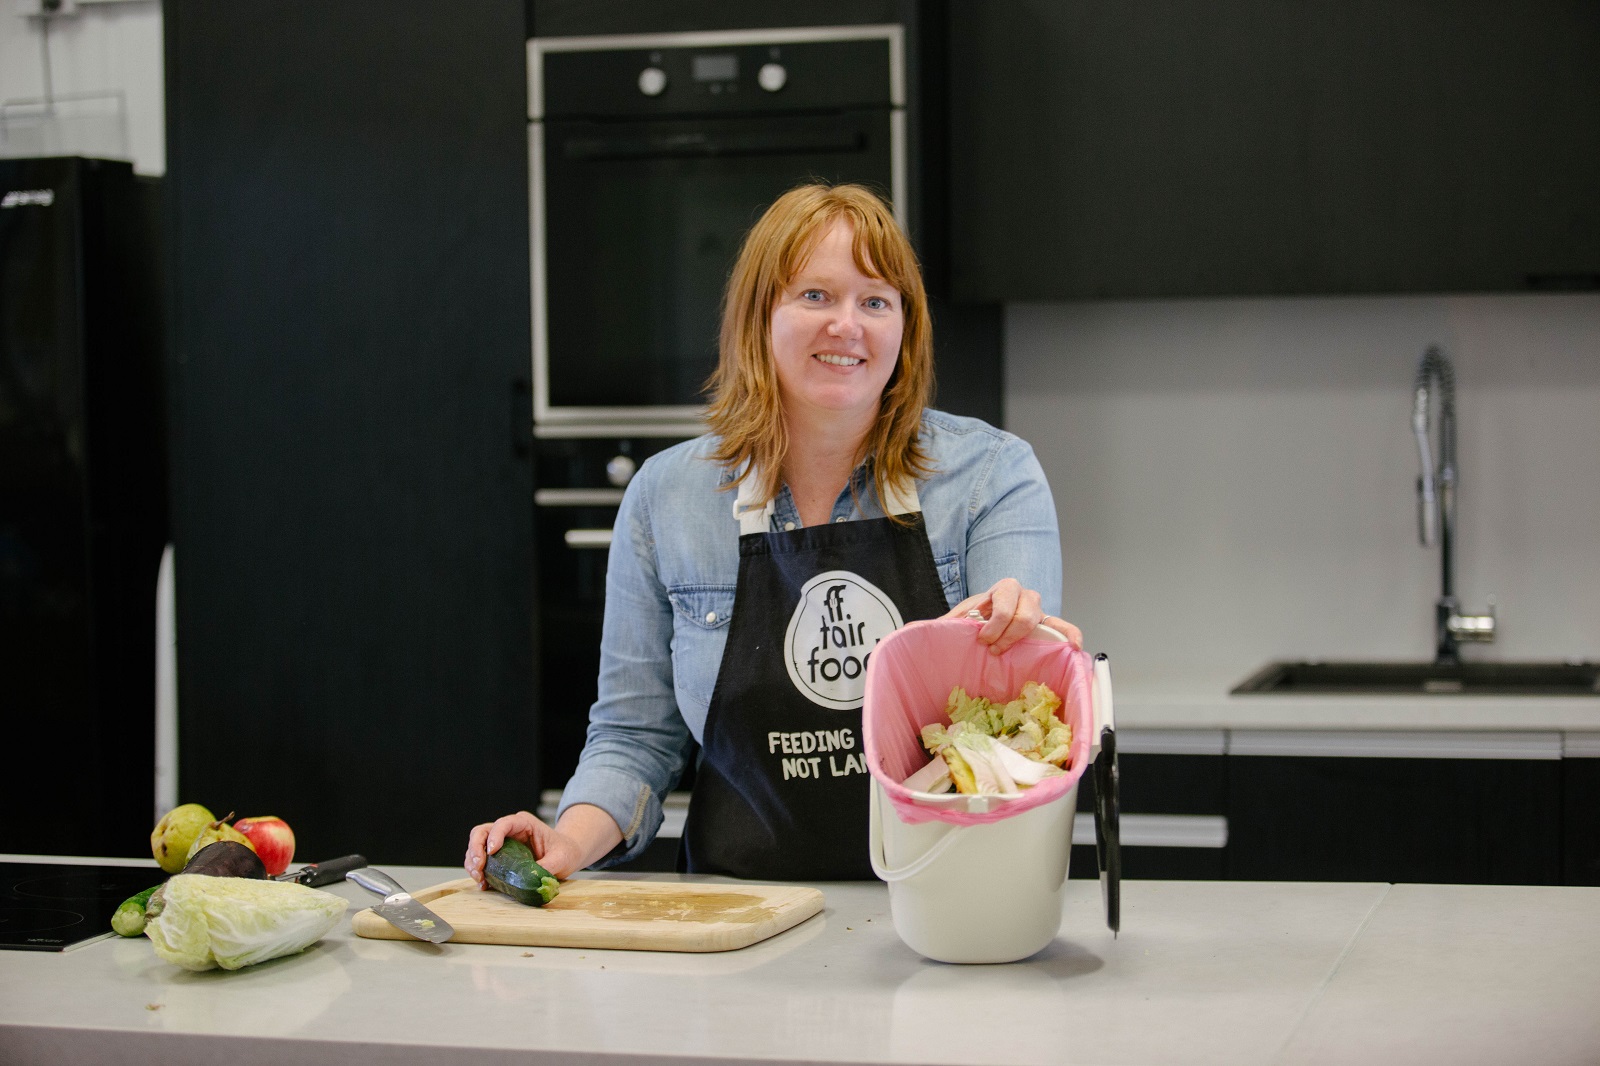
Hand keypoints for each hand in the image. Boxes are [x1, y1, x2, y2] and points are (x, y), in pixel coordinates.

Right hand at [464, 810, 586, 884]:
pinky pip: (481, 860)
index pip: (503, 823)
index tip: (492, 852)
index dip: (494, 836)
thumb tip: (530, 879)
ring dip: (473, 862)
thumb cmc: (565, 851)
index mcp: (524, 823)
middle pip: (482, 832)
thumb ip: (546, 867)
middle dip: (476, 849)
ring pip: (477, 845)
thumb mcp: (561, 858)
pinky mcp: (498, 857)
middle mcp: (509, 830)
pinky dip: (477, 871)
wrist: (565, 855)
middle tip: (479, 867)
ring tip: (479, 878)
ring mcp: (501, 843)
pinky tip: (483, 883)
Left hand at [943, 577, 1083, 654]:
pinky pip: (1065, 627)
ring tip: (1009, 651)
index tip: (983, 639)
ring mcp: (1038, 610)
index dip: (994, 624)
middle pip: (1025, 614)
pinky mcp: (1048, 625)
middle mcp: (1024, 596)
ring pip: (1042, 620)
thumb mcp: (958, 617)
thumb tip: (923, 630)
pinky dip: (1071, 635)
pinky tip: (1074, 648)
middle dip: (1007, 634)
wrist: (987, 618)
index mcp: (1004, 589)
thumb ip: (946, 622)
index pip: (1005, 603)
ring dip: (1026, 638)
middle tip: (994, 649)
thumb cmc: (975, 618)